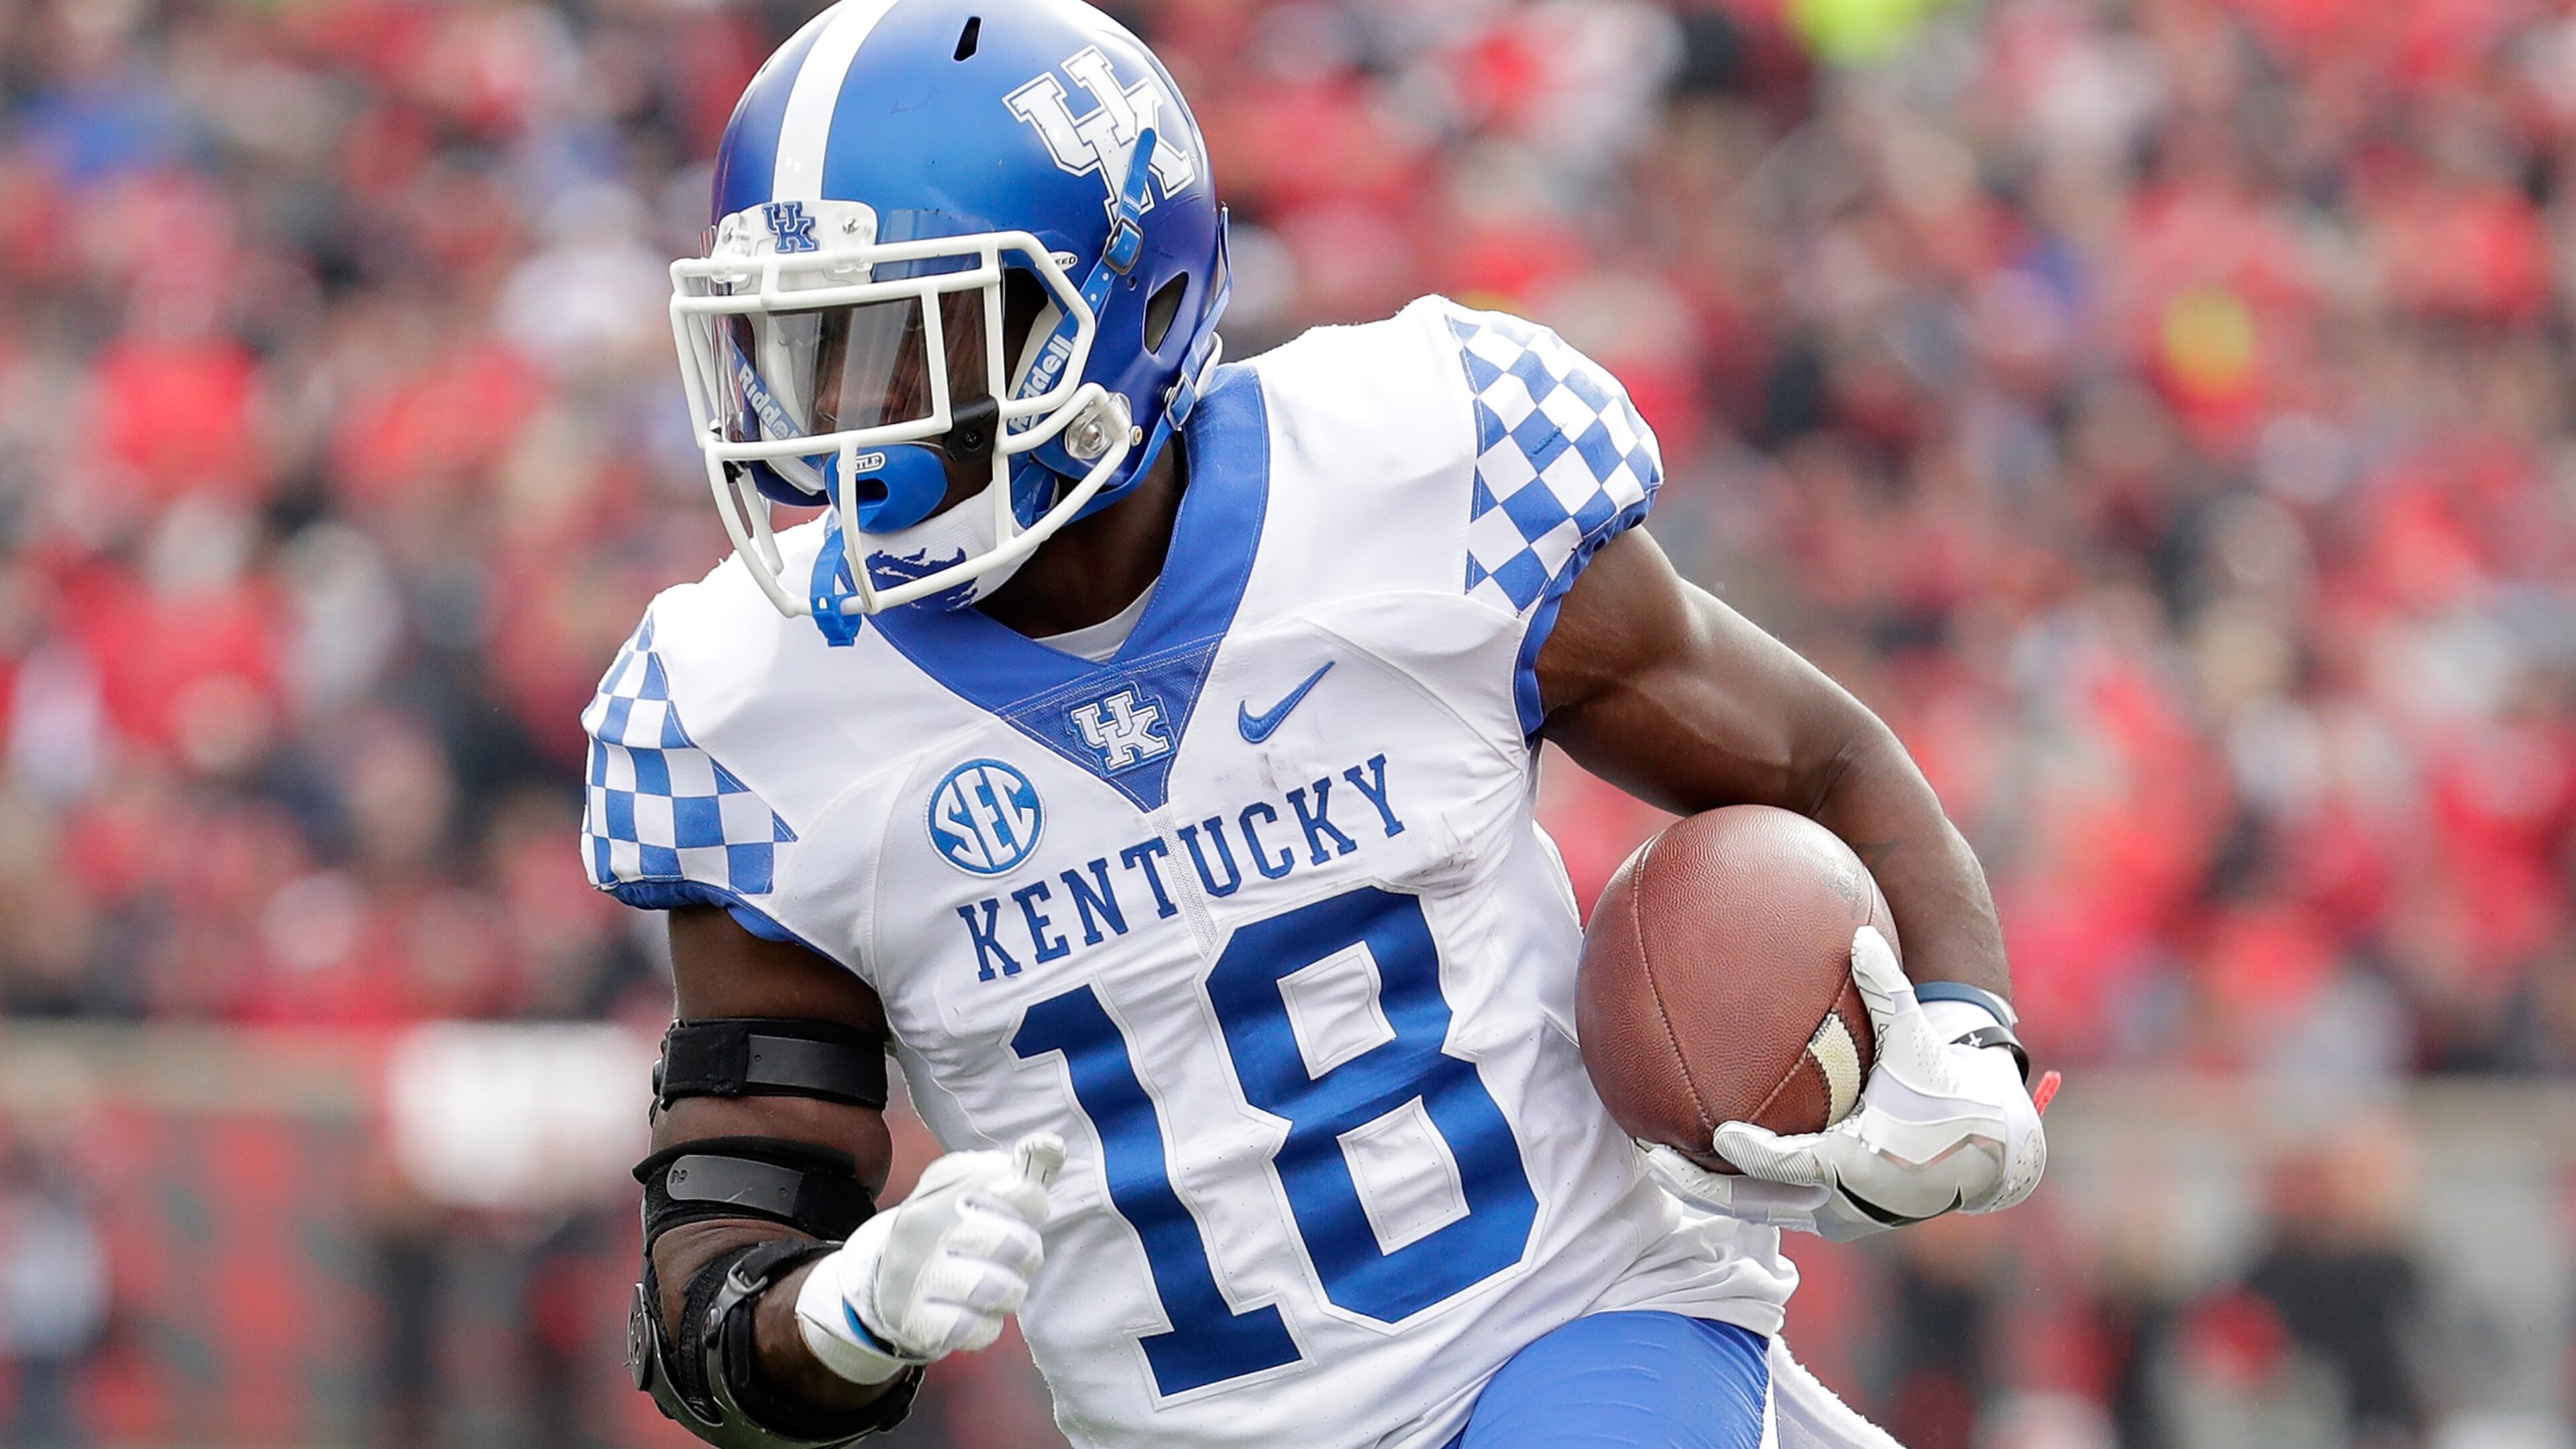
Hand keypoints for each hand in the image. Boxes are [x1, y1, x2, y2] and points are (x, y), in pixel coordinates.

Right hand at [794, 1133, 1063, 1383]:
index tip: (1021, 1211)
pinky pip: (981, 1331)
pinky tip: (974, 1314)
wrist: (890, 1283)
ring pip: (1001, 1290)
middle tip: (1014, 1255)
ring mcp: (917, 1277)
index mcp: (943, 1188)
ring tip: (996, 1286)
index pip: (1019, 1190)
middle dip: (1026, 1253)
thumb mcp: (974, 1189)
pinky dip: (987, 1326)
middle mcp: (923, 1228)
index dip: (1031, 1204)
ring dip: (1010, 1291)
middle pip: (1015, 1243)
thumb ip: (1017, 1169)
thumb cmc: (949, 1231)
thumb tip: (1051, 1145)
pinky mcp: (918, 1323)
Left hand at [1642, 927, 2044, 1241]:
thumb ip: (1887, 989)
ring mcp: (1840, 1217)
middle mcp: (1843, 1199)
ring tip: (1662, 1160)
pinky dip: (1747, 1189)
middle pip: (1754, 1203)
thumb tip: (1861, 933)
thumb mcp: (1920, 1041)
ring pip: (1762, 1211)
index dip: (1752, 1152)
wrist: (1991, 1151)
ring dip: (1712, 1190)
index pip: (1792, 1163)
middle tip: (1650, 1156)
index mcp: (1857, 1159)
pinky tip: (1706, 1161)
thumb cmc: (1950, 1090)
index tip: (1716, 1134)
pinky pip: (1782, 1207)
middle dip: (1697, 1185)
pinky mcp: (1840, 1222)